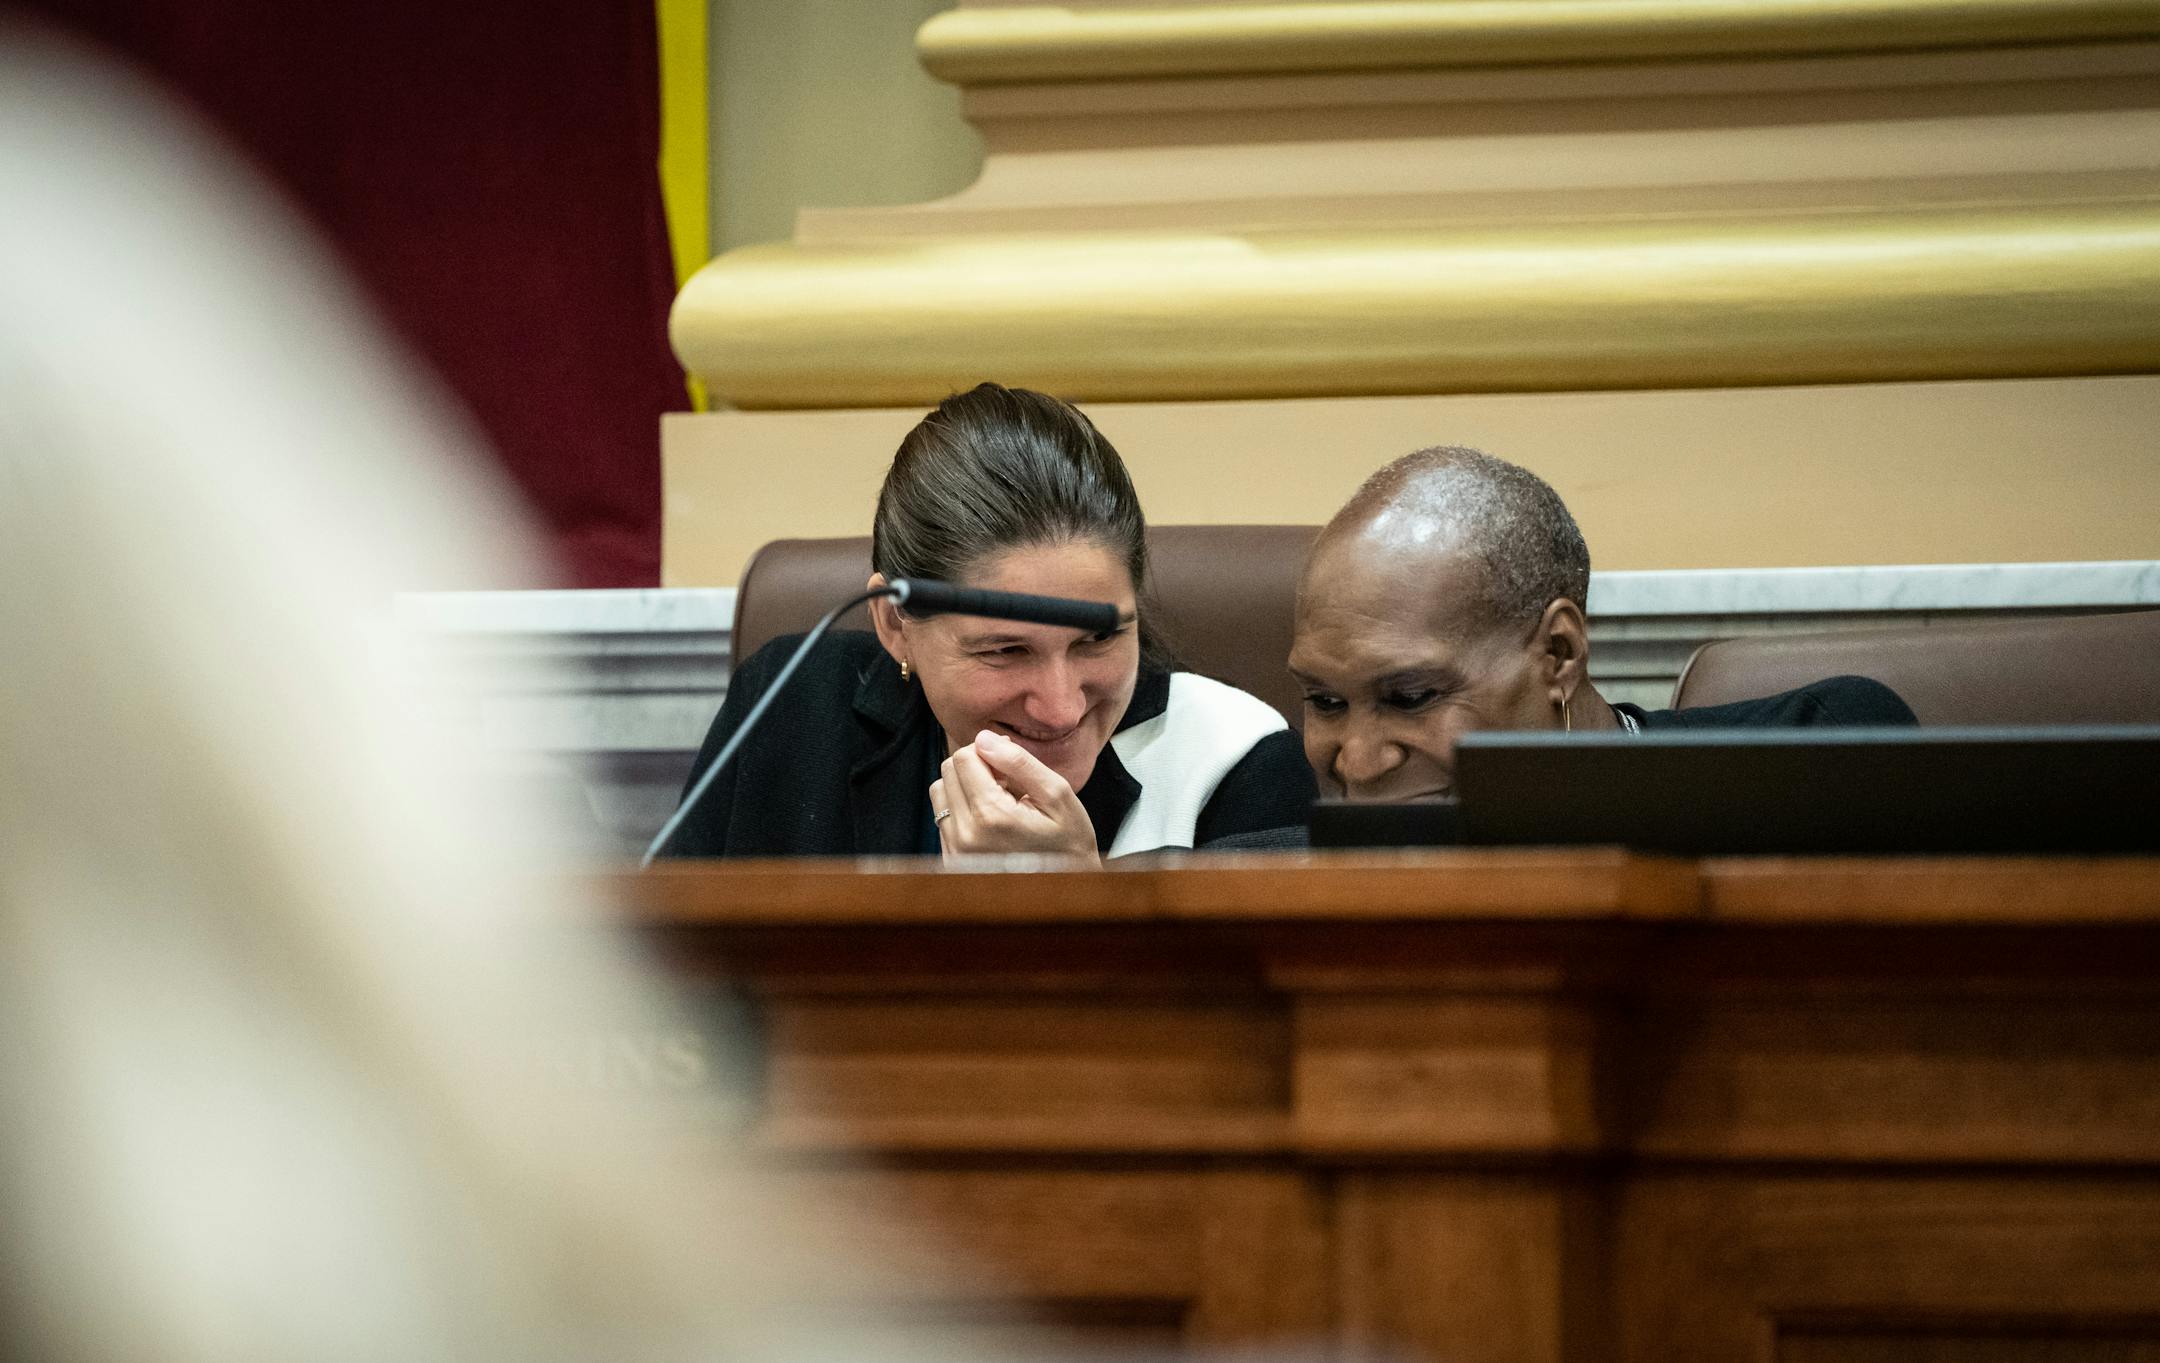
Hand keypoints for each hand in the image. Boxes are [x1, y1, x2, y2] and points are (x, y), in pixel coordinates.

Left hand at [929, 729, 1099, 863]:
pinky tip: (991, 824)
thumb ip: (1019, 762)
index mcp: (991, 816)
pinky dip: (963, 811)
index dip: (988, 750)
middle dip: (975, 768)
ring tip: (998, 803)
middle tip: (1007, 784)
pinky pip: (943, 818)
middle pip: (948, 771)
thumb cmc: (1068, 844)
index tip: (1009, 766)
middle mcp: (966, 836)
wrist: (1067, 891)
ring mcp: (955, 852)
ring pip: (940, 792)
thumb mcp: (1058, 795)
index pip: (964, 756)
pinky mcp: (951, 861)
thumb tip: (984, 738)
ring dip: (965, 788)